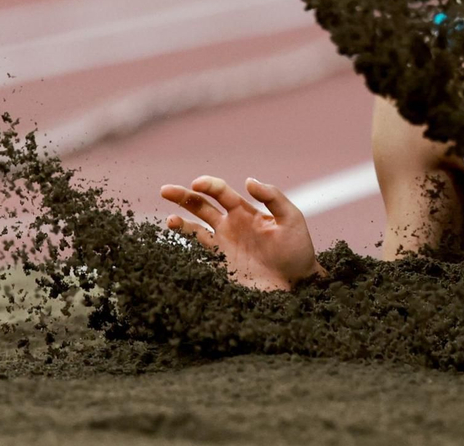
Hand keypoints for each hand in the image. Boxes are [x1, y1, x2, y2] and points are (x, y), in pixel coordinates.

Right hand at [159, 175, 324, 291]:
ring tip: (170, 220)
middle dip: (183, 196)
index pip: (221, 192)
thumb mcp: (291, 218)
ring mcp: (223, 246)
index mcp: (245, 211)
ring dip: (181, 223)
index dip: (208, 185)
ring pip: (195, 230)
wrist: (298, 283)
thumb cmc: (297, 248)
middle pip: (201, 206)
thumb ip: (272, 197)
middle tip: (165, 189)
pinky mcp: (220, 267)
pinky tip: (176, 248)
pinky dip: (184, 251)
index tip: (197, 183)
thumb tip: (248, 180)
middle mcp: (230, 226)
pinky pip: (198, 256)